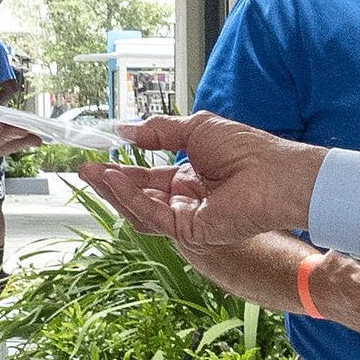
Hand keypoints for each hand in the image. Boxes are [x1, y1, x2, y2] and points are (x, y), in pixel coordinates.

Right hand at [78, 114, 330, 244]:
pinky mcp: (190, 230)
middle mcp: (187, 199)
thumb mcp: (195, 129)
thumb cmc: (247, 149)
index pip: (148, 177)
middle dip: (110, 182)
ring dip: (114, 191)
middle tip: (84, 169)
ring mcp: (188, 217)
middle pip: (140, 196)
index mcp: (190, 178)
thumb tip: (124, 129)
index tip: (97, 158)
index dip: (122, 170)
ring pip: (141, 209)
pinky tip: (115, 178)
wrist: (275, 173)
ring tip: (92, 172)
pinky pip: (153, 216)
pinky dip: (131, 198)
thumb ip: (158, 131)